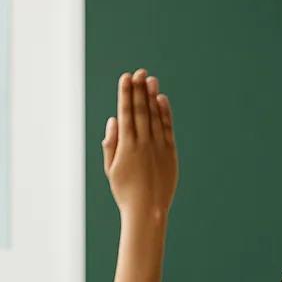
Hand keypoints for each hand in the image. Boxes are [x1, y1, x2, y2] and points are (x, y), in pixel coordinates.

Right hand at [103, 69, 176, 225]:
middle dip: (139, 89)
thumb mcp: (111, 169)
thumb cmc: (125, 191)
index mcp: (126, 146)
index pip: (126, 113)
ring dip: (152, 96)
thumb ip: (111, 143)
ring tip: (150, 79)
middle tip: (140, 71)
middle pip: (140, 111)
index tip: (126, 77)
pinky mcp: (170, 153)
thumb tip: (114, 120)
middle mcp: (143, 143)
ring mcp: (158, 147)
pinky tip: (161, 99)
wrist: (148, 210)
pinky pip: (167, 128)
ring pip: (154, 116)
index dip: (126, 93)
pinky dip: (165, 113)